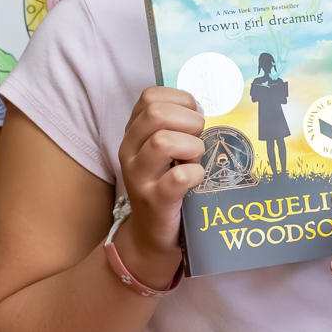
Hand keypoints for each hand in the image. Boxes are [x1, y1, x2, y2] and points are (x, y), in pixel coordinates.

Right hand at [112, 87, 204, 282]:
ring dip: (191, 146)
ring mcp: (140, 177)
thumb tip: (201, 108)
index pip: (150, 97)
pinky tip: (196, 178)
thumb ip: (175, 125)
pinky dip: (195, 173)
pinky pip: (178, 177)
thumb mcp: (164, 150)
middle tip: (196, 140)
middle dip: (189, 121)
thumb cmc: (166, 183)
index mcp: (133, 134)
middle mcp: (130, 151)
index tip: (193, 119)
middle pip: (157, 113)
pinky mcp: (155, 200)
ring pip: (163, 141)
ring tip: (194, 160)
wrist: (151, 234)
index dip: (181, 102)